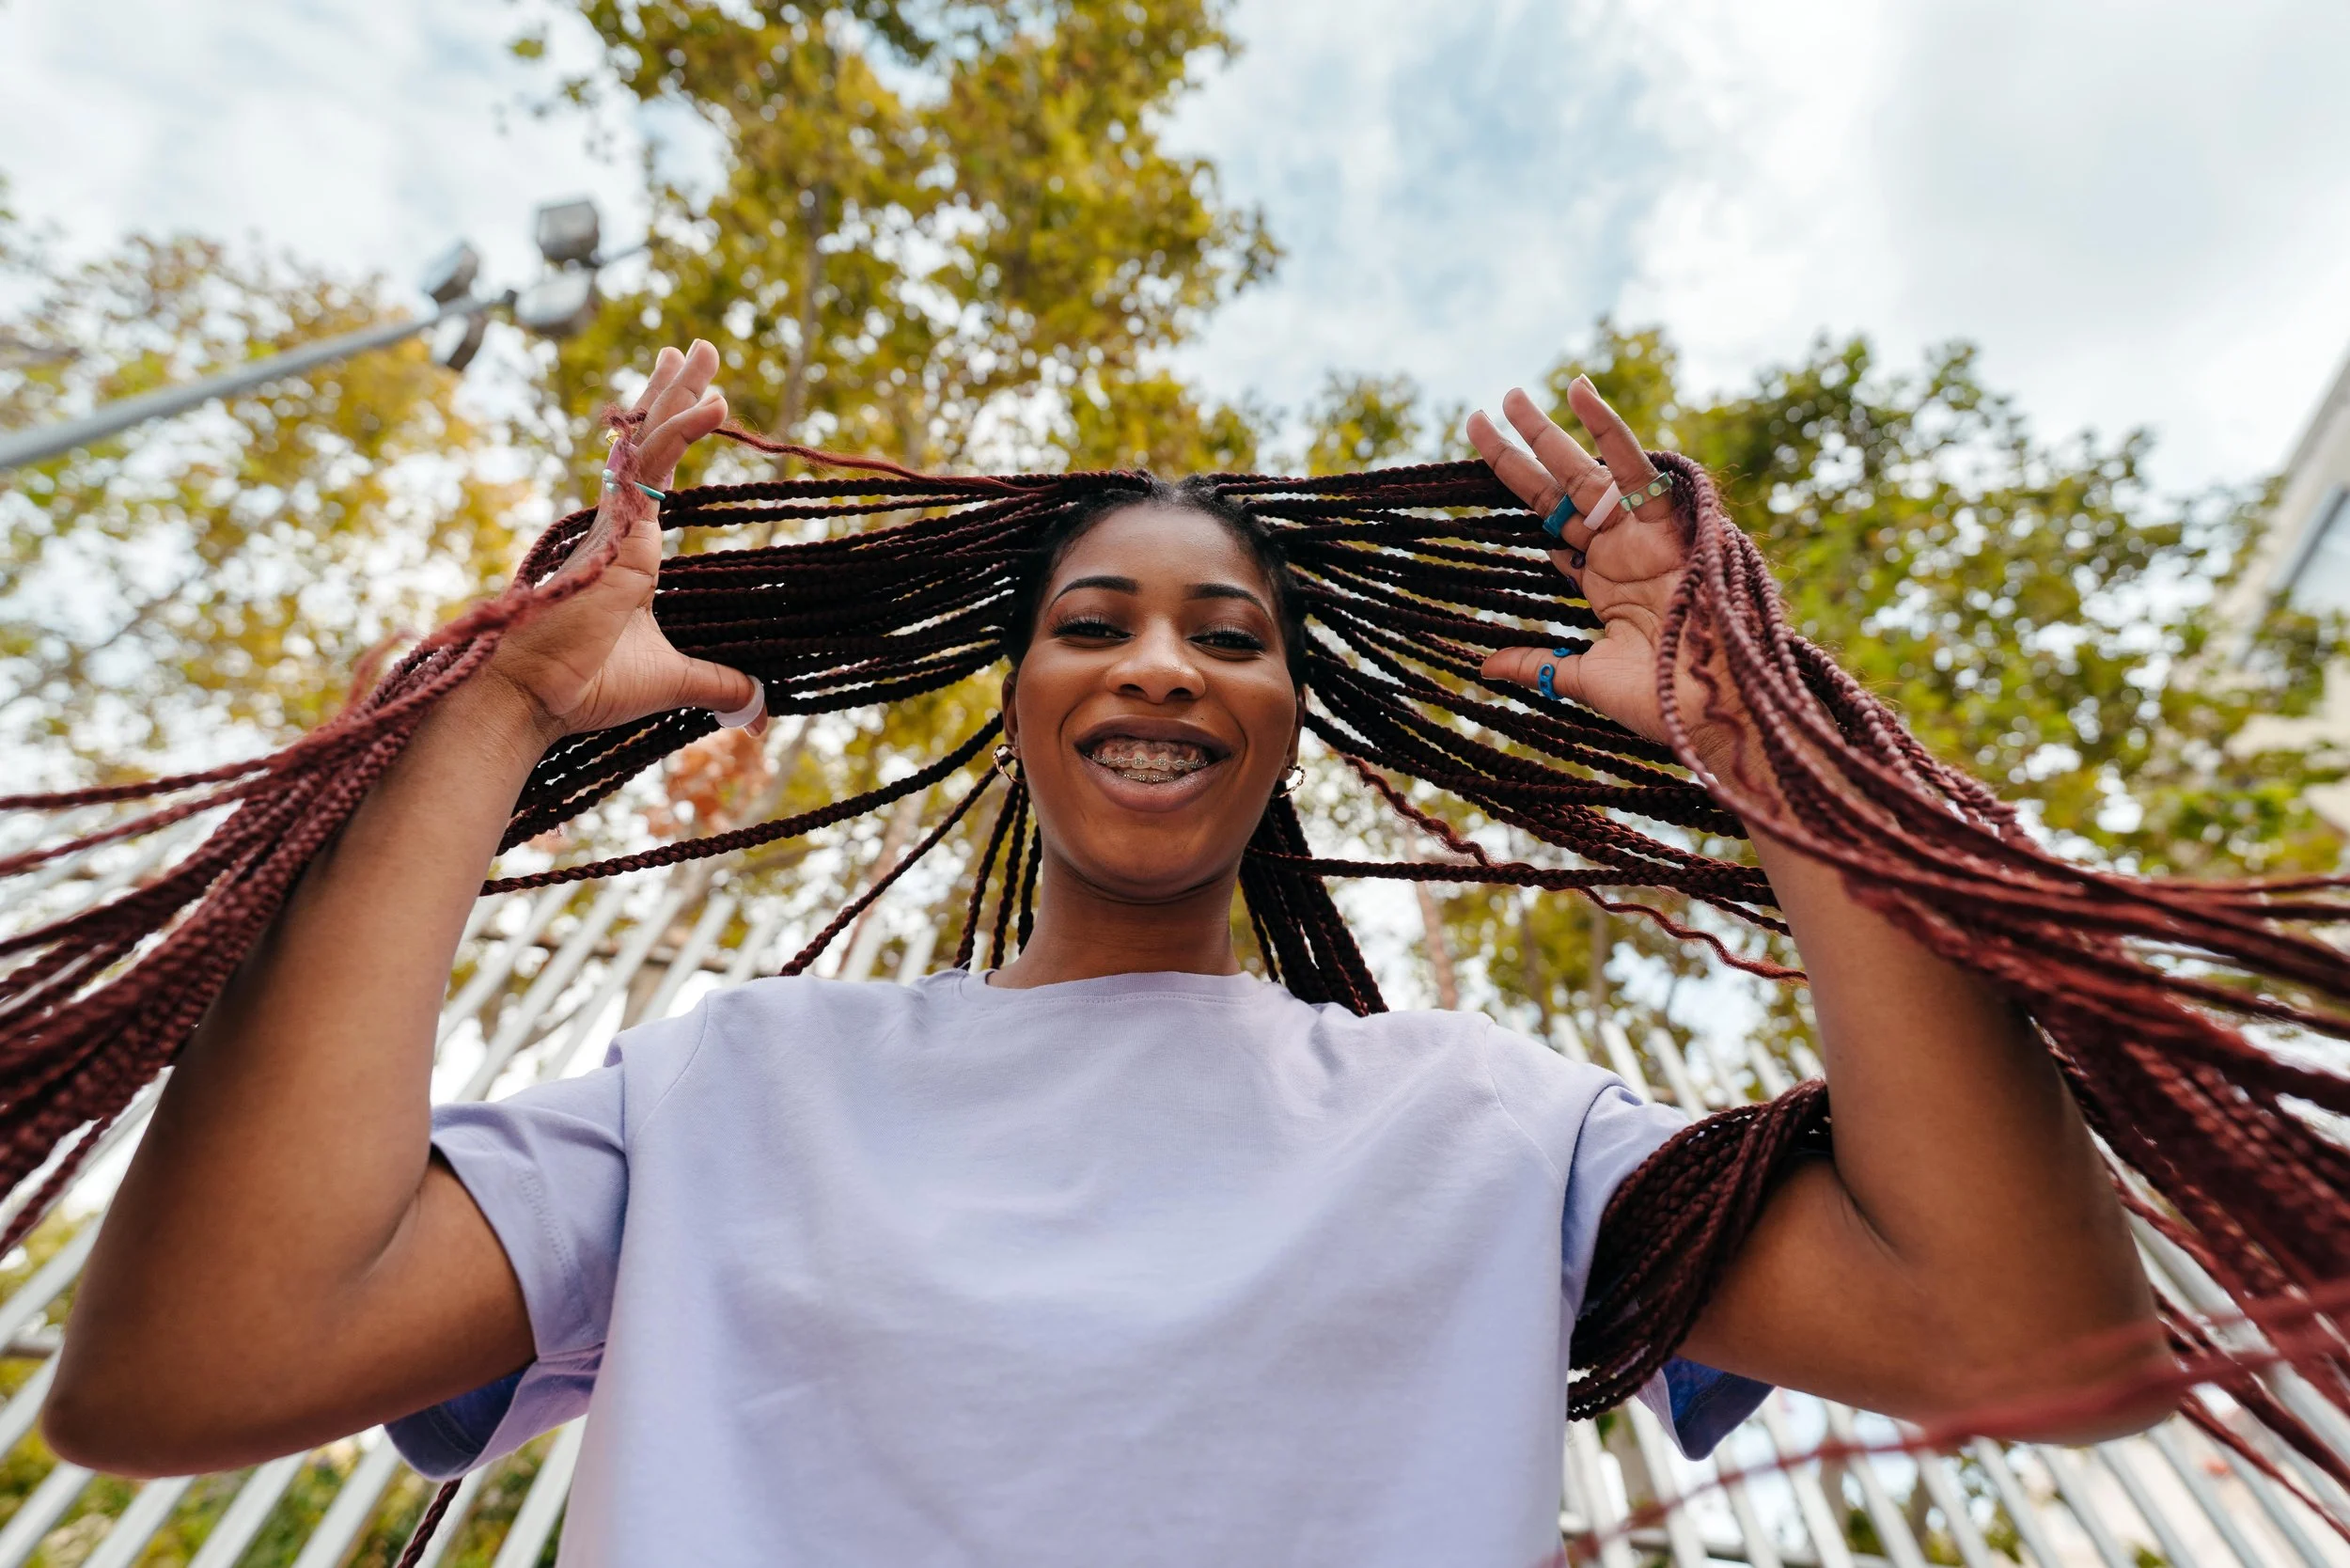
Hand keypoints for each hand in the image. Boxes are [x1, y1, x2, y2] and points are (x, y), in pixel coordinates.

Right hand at [480, 340, 762, 746]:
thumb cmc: (581, 686)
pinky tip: (717, 403)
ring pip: (649, 440)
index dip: (669, 433)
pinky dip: (684, 430)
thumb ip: (715, 683)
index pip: (651, 475)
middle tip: (696, 349)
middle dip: (674, 393)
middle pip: (648, 442)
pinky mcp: (616, 529)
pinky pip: (652, 465)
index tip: (689, 400)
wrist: (528, 696)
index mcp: (627, 550)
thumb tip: (756, 706)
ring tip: (703, 349)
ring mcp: (614, 523)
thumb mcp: (669, 681)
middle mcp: (619, 526)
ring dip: (680, 392)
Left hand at [1467, 378, 1752, 782]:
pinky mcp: (1670, 523)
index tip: (1482, 463)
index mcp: (1603, 582)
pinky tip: (1579, 392)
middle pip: (1558, 490)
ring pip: (1585, 472)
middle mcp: (1621, 549)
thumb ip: (1536, 662)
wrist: (1715, 710)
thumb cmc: (1661, 701)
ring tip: (1509, 395)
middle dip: (1521, 452)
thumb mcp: (1585, 677)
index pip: (1550, 528)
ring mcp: (1643, 534)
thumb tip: (1484, 666)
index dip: (1518, 497)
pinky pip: (1636, 466)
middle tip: (1478, 414)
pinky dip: (1609, 429)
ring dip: (1548, 433)